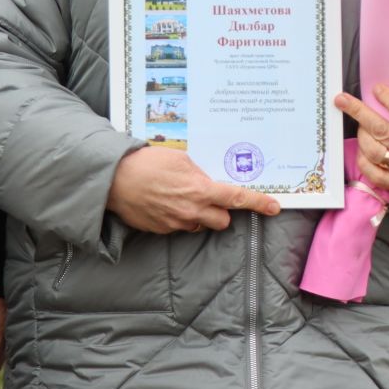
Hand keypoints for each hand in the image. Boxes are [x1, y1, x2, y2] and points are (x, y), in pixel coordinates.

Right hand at [105, 146, 280, 234]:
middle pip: (222, 220)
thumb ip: (199, 173)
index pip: (237, 199)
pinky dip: (178, 217)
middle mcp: (192, 211)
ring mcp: (176, 224)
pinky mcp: (162, 230)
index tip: (274, 207)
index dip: (258, 203)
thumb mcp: (180, 159)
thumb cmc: (147, 163)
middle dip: (220, 211)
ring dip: (199, 215)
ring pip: (200, 225)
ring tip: (180, 197)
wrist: (114, 179)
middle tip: (208, 197)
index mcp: (200, 190)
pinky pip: (180, 227)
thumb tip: (207, 183)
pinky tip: (164, 203)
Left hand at [335, 85, 388, 209]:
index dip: (388, 98)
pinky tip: (362, 150)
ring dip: (361, 134)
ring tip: (357, 122)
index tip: (377, 88)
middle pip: (379, 130)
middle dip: (358, 112)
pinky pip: (375, 175)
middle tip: (341, 99)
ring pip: (373, 151)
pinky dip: (364, 161)